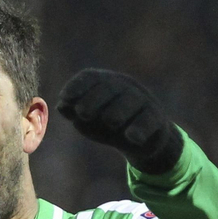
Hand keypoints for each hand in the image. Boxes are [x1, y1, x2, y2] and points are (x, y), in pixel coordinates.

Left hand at [56, 68, 183, 174]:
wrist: (141, 139)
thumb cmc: (107, 123)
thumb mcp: (88, 119)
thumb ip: (73, 112)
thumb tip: (60, 106)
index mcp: (105, 83)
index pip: (90, 78)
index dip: (77, 86)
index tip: (65, 98)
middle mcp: (125, 87)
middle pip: (110, 87)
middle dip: (94, 99)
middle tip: (82, 113)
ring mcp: (143, 101)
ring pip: (132, 101)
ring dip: (118, 110)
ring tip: (110, 121)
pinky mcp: (157, 119)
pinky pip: (149, 120)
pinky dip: (140, 128)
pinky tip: (131, 137)